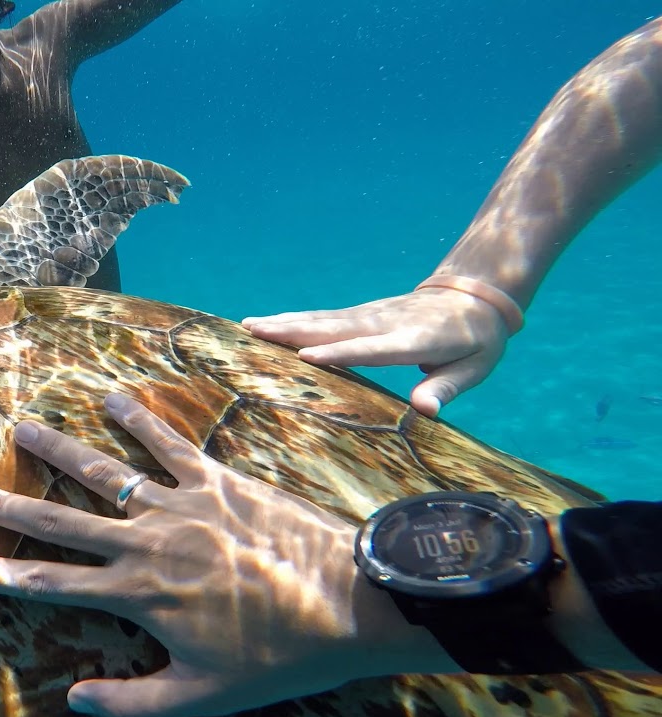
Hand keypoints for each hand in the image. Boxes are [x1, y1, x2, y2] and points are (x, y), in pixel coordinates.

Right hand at [0, 394, 428, 716]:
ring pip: (105, 474)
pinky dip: (138, 420)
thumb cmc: (277, 657)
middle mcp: (146, 543)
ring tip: (21, 430)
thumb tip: (72, 697)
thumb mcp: (201, 697)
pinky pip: (168, 444)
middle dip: (7, 507)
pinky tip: (111, 400)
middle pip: (61, 521)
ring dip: (59, 451)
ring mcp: (180, 506)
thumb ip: (132, 701)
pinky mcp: (217, 480)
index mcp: (137, 595)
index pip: (50, 584)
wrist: (348, 602)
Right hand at [241, 288, 509, 416]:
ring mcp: (371, 315)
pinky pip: (324, 318)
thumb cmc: (476, 341)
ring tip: (249, 325)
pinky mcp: (362, 313)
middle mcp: (386, 322)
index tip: (307, 356)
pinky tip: (269, 324)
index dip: (342, 352)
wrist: (474, 295)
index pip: (374, 348)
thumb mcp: (475, 367)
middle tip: (256, 332)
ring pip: (323, 319)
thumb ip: (446, 388)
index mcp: (416, 338)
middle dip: (295, 331)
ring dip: (285, 322)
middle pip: (336, 328)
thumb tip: (425, 412)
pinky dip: (294, 320)